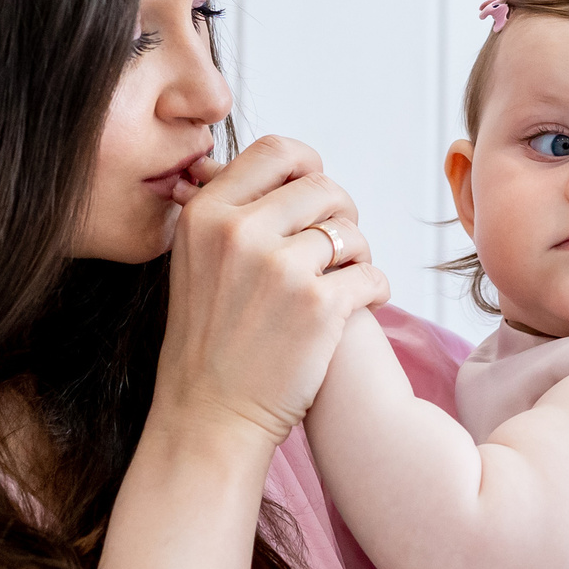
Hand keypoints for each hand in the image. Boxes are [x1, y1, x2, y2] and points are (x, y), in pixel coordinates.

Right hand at [157, 136, 390, 447]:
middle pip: (323, 187)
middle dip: (339, 215)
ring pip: (351, 232)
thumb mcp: (194, 260)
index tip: (315, 196)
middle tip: (337, 249)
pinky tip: (359, 306)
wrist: (210, 416)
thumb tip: (274, 164)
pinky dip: (374, 291)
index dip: (307, 168)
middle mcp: (240, 232)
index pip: (276, 151)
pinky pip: (373, 274)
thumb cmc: (208, 341)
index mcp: (206, 213)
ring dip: (359, 255)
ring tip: (345, 280)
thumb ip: (229, 210)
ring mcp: (281, 268)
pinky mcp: (320, 305)